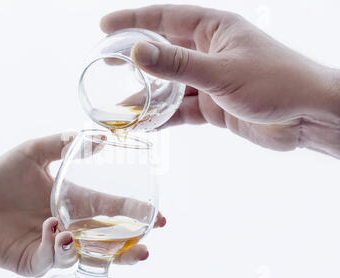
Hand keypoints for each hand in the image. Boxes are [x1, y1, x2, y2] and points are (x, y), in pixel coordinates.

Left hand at [0, 133, 165, 276]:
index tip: (158, 218)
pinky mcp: (34, 259)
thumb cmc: (1, 175)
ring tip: (77, 237)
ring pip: (83, 256)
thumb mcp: (33, 152)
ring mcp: (53, 245)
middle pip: (108, 242)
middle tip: (143, 248)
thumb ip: (63, 144)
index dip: (136, 215)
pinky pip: (51, 259)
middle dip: (128, 248)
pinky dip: (55, 247)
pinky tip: (52, 231)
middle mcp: (70, 225)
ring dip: (91, 251)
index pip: (114, 211)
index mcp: (76, 201)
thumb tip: (100, 137)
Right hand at [101, 5, 339, 156]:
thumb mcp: (221, 72)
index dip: (133, 21)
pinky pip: (181, 110)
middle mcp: (208, 52)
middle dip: (134, 60)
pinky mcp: (213, 106)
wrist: (307, 118)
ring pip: (169, 86)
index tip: (104, 28)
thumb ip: (177, 65)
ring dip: (146, 97)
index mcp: (212, 29)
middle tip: (105, 64)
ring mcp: (210, 81)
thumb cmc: (275, 82)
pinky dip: (163, 118)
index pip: (164, 18)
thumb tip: (137, 52)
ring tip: (119, 108)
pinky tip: (145, 125)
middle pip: (162, 53)